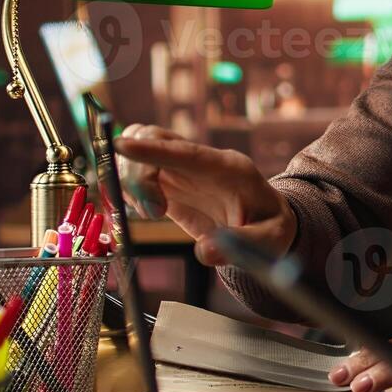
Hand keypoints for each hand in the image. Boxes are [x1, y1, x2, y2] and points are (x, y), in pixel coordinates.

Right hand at [113, 124, 296, 265]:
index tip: (122, 146)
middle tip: (154, 212)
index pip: (185, 152)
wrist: (264, 224)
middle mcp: (200, 161)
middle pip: (153, 140)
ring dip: (128, 180)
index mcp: (228, 168)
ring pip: (138, 150)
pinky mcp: (168, 182)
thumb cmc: (270, 228)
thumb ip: (242, 244)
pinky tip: (148, 208)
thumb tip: (205, 252)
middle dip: (137, 173)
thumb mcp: (269, 240)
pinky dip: (127, 188)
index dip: (153, 149)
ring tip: (154, 211)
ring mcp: (182, 168)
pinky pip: (135, 170)